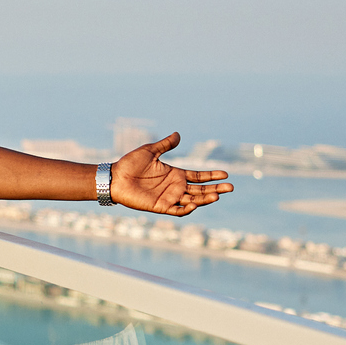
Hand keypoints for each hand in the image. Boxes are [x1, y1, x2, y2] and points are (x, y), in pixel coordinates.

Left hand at [110, 133, 231, 216]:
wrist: (115, 177)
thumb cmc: (130, 164)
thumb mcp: (150, 151)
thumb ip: (165, 145)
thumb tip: (178, 134)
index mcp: (175, 174)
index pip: (198, 177)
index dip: (212, 176)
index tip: (225, 174)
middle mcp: (175, 187)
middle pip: (200, 190)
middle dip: (215, 188)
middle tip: (231, 187)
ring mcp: (169, 197)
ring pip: (192, 201)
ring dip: (205, 199)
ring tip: (218, 195)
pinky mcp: (160, 206)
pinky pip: (177, 210)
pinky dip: (186, 209)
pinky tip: (195, 204)